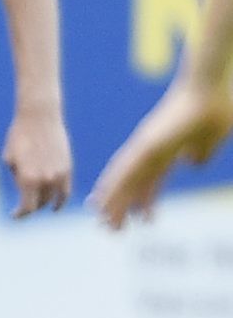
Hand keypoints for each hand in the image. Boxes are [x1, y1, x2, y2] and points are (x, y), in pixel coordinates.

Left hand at [3, 105, 72, 217]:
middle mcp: (45, 179)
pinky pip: (65, 191)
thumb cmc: (19, 136)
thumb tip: (23, 191)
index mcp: (27, 179)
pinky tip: (55, 205)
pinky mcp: (68, 168)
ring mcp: (59, 174)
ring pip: (53, 198)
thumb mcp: (9, 159)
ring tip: (38, 204)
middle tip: (23, 207)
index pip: (27, 208)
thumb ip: (17, 178)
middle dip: (30, 207)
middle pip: (39, 204)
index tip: (14, 215)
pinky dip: (61, 200)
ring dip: (44, 203)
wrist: (39, 118)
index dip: (20, 214)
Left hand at [92, 78, 232, 228]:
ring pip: (125, 179)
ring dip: (115, 202)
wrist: (209, 89)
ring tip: (106, 224)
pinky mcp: (147, 143)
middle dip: (123, 206)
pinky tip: (104, 200)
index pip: (150, 179)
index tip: (137, 216)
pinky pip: (126, 168)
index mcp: (167, 149)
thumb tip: (190, 164)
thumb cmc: (214, 109)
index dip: (142, 198)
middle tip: (111, 228)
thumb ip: (201, 152)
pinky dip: (114, 186)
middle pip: (133, 182)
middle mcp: (151, 148)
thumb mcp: (211, 140)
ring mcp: (147, 145)